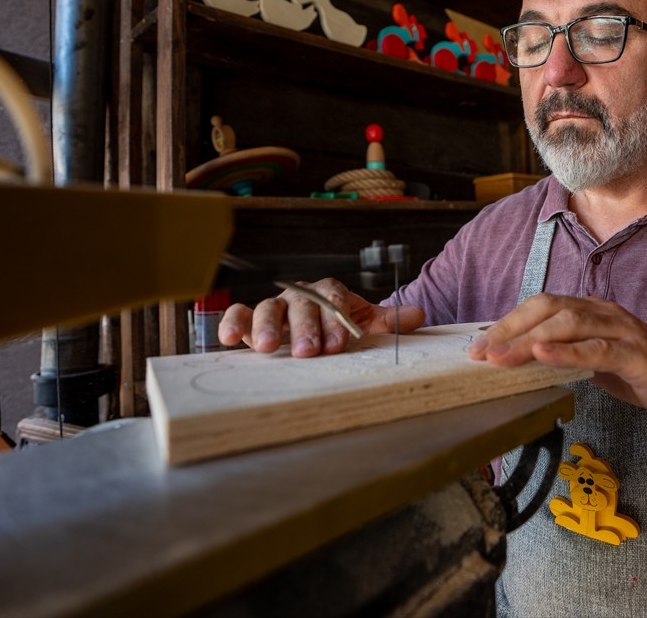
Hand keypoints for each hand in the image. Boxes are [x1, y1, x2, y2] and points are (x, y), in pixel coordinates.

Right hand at [218, 277, 424, 356]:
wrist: (322, 331)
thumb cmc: (343, 328)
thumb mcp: (367, 325)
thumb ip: (389, 322)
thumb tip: (417, 316)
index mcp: (331, 293)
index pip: (334, 300)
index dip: (335, 320)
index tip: (338, 344)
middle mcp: (302, 296)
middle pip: (302, 305)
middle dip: (304, 328)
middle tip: (307, 352)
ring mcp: (276, 307)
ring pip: (268, 308)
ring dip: (266, 327)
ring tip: (266, 349)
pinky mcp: (252, 320)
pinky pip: (240, 314)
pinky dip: (232, 323)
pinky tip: (228, 339)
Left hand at [467, 293, 646, 430]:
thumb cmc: (641, 377)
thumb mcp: (594, 362)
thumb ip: (563, 354)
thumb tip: (519, 360)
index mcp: (593, 311)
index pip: (542, 306)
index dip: (508, 322)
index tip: (479, 345)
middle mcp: (606, 313)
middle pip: (550, 308)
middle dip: (510, 329)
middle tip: (481, 352)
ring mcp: (624, 331)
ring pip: (570, 324)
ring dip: (530, 340)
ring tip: (502, 356)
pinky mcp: (638, 356)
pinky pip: (598, 349)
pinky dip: (567, 352)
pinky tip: (543, 357)